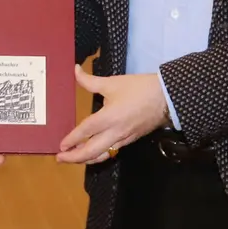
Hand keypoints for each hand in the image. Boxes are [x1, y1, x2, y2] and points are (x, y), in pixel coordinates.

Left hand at [56, 63, 170, 164]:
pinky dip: (99, 155)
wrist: (167, 98)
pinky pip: (112, 151)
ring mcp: (123, 138)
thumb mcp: (113, 82)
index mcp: (108, 118)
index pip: (85, 131)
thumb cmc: (139, 89)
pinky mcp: (130, 140)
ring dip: (86, 159)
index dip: (72, 139)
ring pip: (102, 155)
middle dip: (74, 157)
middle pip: (91, 151)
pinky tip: (94, 153)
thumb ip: (90, 80)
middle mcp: (114, 132)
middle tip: (60, 158)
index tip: (60, 145)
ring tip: (74, 158)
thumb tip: (75, 70)